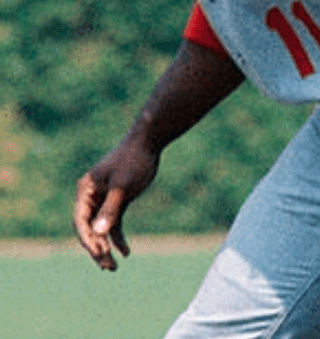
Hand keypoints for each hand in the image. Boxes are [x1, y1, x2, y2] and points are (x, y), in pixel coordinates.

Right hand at [73, 137, 159, 270]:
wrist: (148, 143)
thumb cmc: (133, 160)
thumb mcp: (123, 185)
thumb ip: (111, 208)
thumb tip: (99, 233)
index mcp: (85, 191)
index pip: (80, 221)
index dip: (88, 239)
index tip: (99, 253)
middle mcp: (91, 197)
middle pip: (89, 228)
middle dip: (97, 248)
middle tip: (108, 266)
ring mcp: (104, 199)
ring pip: (101, 229)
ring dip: (106, 247)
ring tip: (113, 267)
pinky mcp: (117, 200)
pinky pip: (114, 224)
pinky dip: (118, 238)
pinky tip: (126, 251)